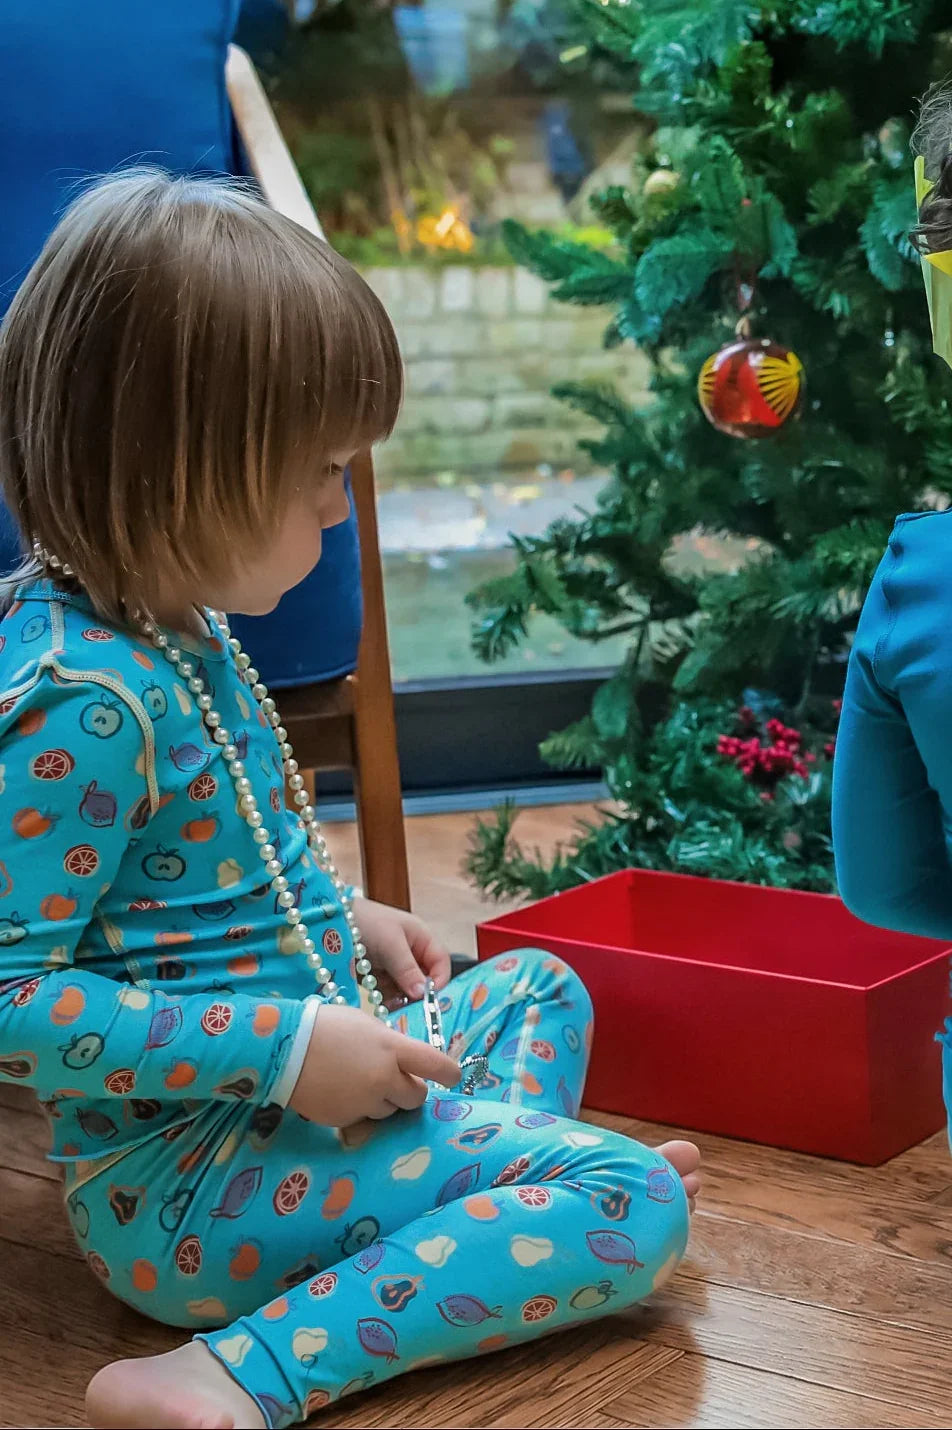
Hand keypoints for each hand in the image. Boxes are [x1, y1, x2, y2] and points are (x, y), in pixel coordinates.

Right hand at [288, 1004, 459, 1126]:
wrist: (284, 1049)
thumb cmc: (326, 1026)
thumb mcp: (366, 1025)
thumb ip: (390, 1046)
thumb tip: (403, 1062)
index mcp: (392, 1049)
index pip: (436, 1066)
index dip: (450, 1073)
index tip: (453, 1076)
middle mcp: (384, 1079)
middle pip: (416, 1097)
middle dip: (409, 1090)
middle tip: (393, 1079)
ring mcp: (365, 1103)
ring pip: (389, 1111)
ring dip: (382, 1100)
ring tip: (357, 1081)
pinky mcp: (346, 1120)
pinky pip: (363, 1119)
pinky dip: (358, 1109)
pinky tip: (339, 1091)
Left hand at [353, 897, 450, 1000]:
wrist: (331, 920)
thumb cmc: (367, 921)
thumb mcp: (391, 943)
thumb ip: (408, 969)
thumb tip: (423, 993)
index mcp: (421, 939)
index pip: (440, 963)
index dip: (439, 980)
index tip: (429, 997)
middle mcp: (411, 953)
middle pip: (424, 980)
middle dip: (418, 994)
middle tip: (409, 1007)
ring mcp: (394, 965)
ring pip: (407, 989)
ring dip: (401, 999)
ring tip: (392, 1007)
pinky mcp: (378, 975)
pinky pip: (389, 992)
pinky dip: (387, 1000)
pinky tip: (381, 1004)